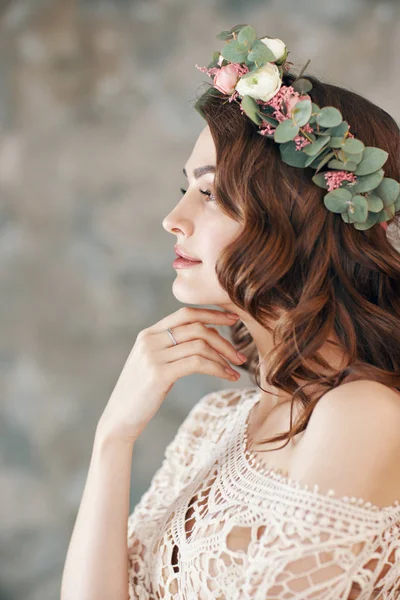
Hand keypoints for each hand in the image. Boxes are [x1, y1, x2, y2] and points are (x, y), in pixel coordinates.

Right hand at [96, 307, 246, 443]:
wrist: (118, 420)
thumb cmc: (141, 394)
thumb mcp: (154, 364)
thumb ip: (173, 347)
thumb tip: (208, 334)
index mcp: (148, 334)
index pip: (185, 313)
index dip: (212, 314)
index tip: (233, 319)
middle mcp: (150, 340)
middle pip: (196, 327)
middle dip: (224, 340)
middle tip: (240, 356)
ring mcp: (153, 356)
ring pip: (200, 344)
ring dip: (224, 357)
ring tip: (236, 370)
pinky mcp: (159, 374)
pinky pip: (198, 363)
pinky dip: (218, 368)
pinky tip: (227, 377)